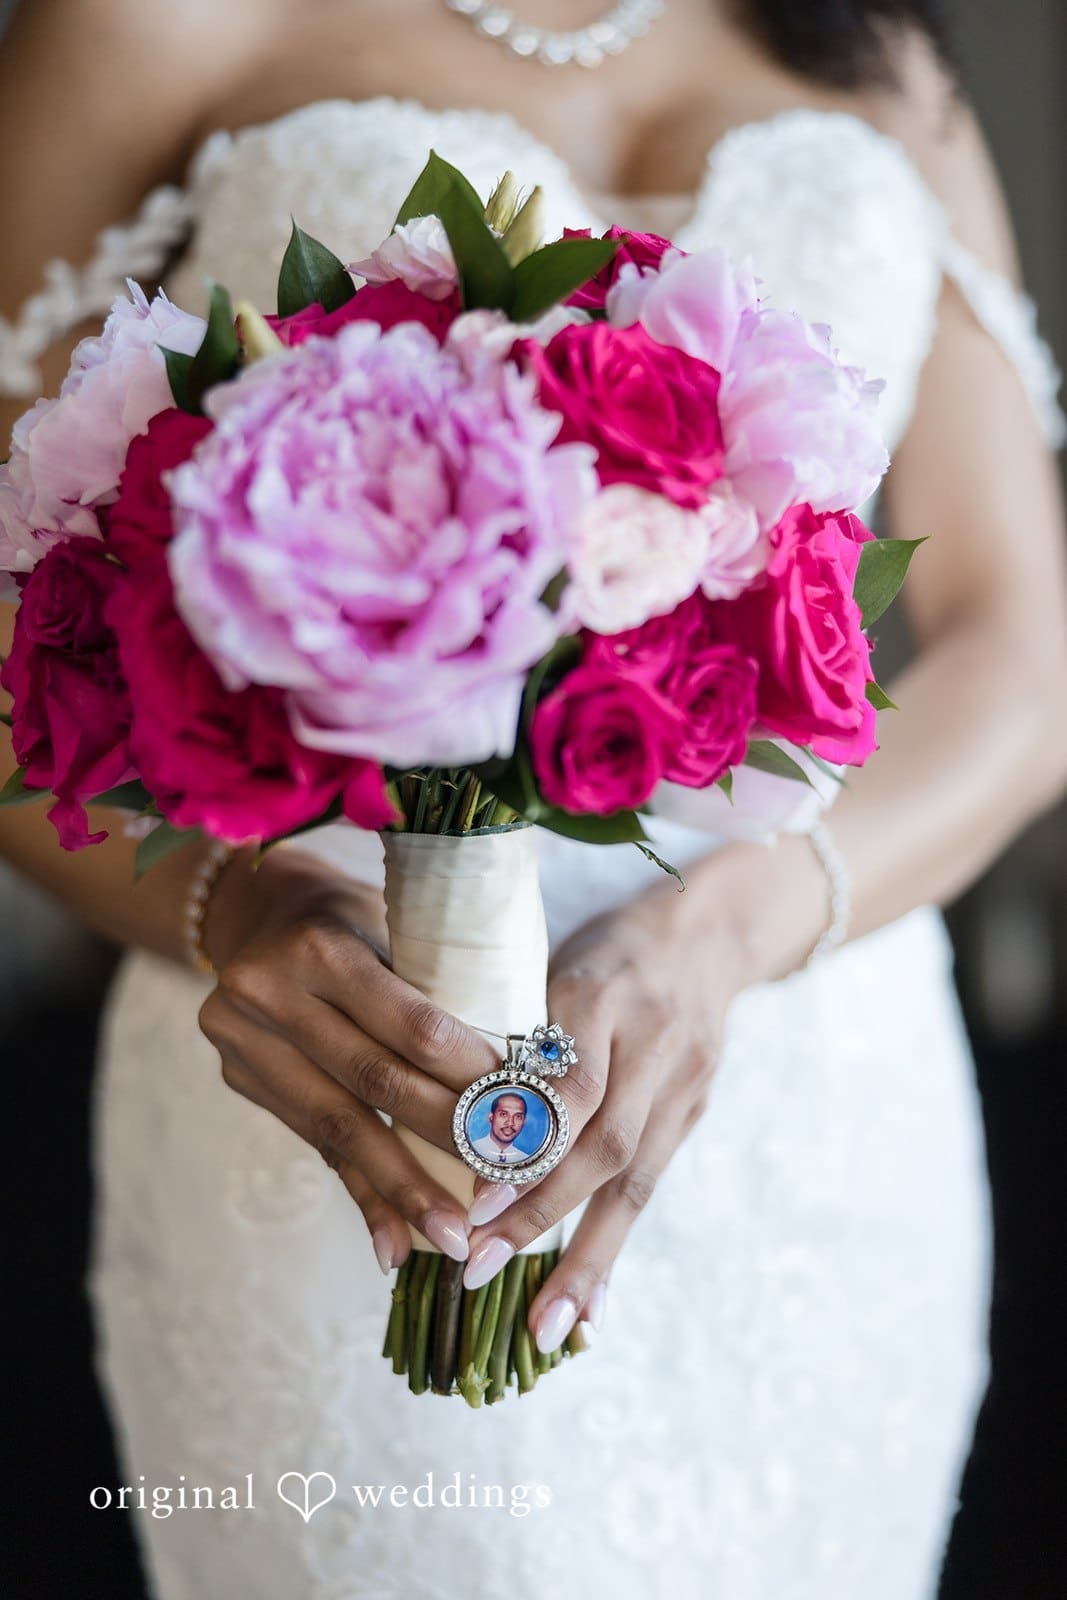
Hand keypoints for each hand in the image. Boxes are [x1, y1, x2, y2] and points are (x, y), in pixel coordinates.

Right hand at [197, 845, 498, 1272]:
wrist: (260, 915)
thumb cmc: (359, 919)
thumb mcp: (396, 927)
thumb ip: (438, 992)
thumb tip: (528, 1076)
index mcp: (320, 946)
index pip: (412, 1027)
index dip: (472, 1075)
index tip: (527, 1115)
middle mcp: (269, 992)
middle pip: (375, 1083)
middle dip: (445, 1142)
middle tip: (502, 1193)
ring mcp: (243, 1041)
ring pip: (339, 1127)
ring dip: (402, 1189)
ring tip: (453, 1238)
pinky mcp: (239, 1080)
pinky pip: (313, 1145)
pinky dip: (360, 1193)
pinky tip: (393, 1244)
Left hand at [461, 875, 750, 1352]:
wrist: (706, 935)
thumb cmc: (600, 947)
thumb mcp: (550, 959)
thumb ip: (507, 1027)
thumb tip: (429, 1102)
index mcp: (602, 994)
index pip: (569, 1085)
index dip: (523, 1147)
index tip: (472, 1199)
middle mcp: (652, 1043)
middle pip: (603, 1144)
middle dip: (540, 1216)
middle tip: (480, 1269)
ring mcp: (682, 1083)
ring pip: (634, 1181)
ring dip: (585, 1257)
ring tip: (543, 1325)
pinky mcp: (692, 1112)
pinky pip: (650, 1187)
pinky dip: (614, 1247)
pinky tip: (589, 1305)